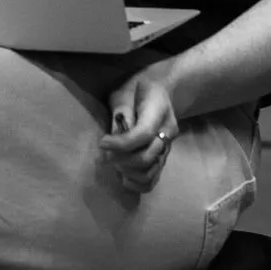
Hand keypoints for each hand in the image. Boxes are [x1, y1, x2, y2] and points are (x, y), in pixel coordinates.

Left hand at [98, 70, 181, 193]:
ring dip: (128, 172)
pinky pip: (153, 178)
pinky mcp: (162, 157)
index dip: (121, 143)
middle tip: (104, 154)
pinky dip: (137, 183)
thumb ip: (121, 111)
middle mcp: (168, 132)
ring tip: (114, 163)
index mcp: (159, 110)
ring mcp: (167, 146)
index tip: (102, 143)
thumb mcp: (124, 91)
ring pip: (150, 171)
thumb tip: (115, 136)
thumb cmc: (136, 87)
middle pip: (147, 157)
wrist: (158, 89)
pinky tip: (123, 176)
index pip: (144, 134)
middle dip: (121, 159)